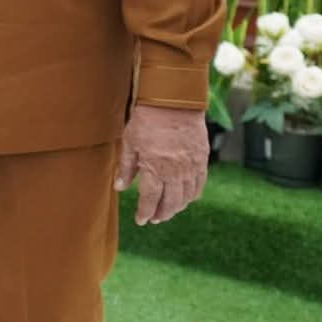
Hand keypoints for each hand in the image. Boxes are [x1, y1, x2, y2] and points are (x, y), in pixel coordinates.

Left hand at [117, 103, 209, 225]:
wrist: (174, 101)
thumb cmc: (147, 120)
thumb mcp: (130, 142)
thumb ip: (127, 167)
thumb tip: (119, 187)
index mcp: (155, 168)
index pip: (150, 200)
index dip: (145, 212)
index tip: (140, 220)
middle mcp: (175, 171)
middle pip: (170, 203)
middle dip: (161, 214)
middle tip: (154, 219)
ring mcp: (191, 166)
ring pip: (186, 197)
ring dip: (177, 208)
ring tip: (168, 211)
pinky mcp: (202, 159)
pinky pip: (199, 184)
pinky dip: (193, 195)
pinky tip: (186, 198)